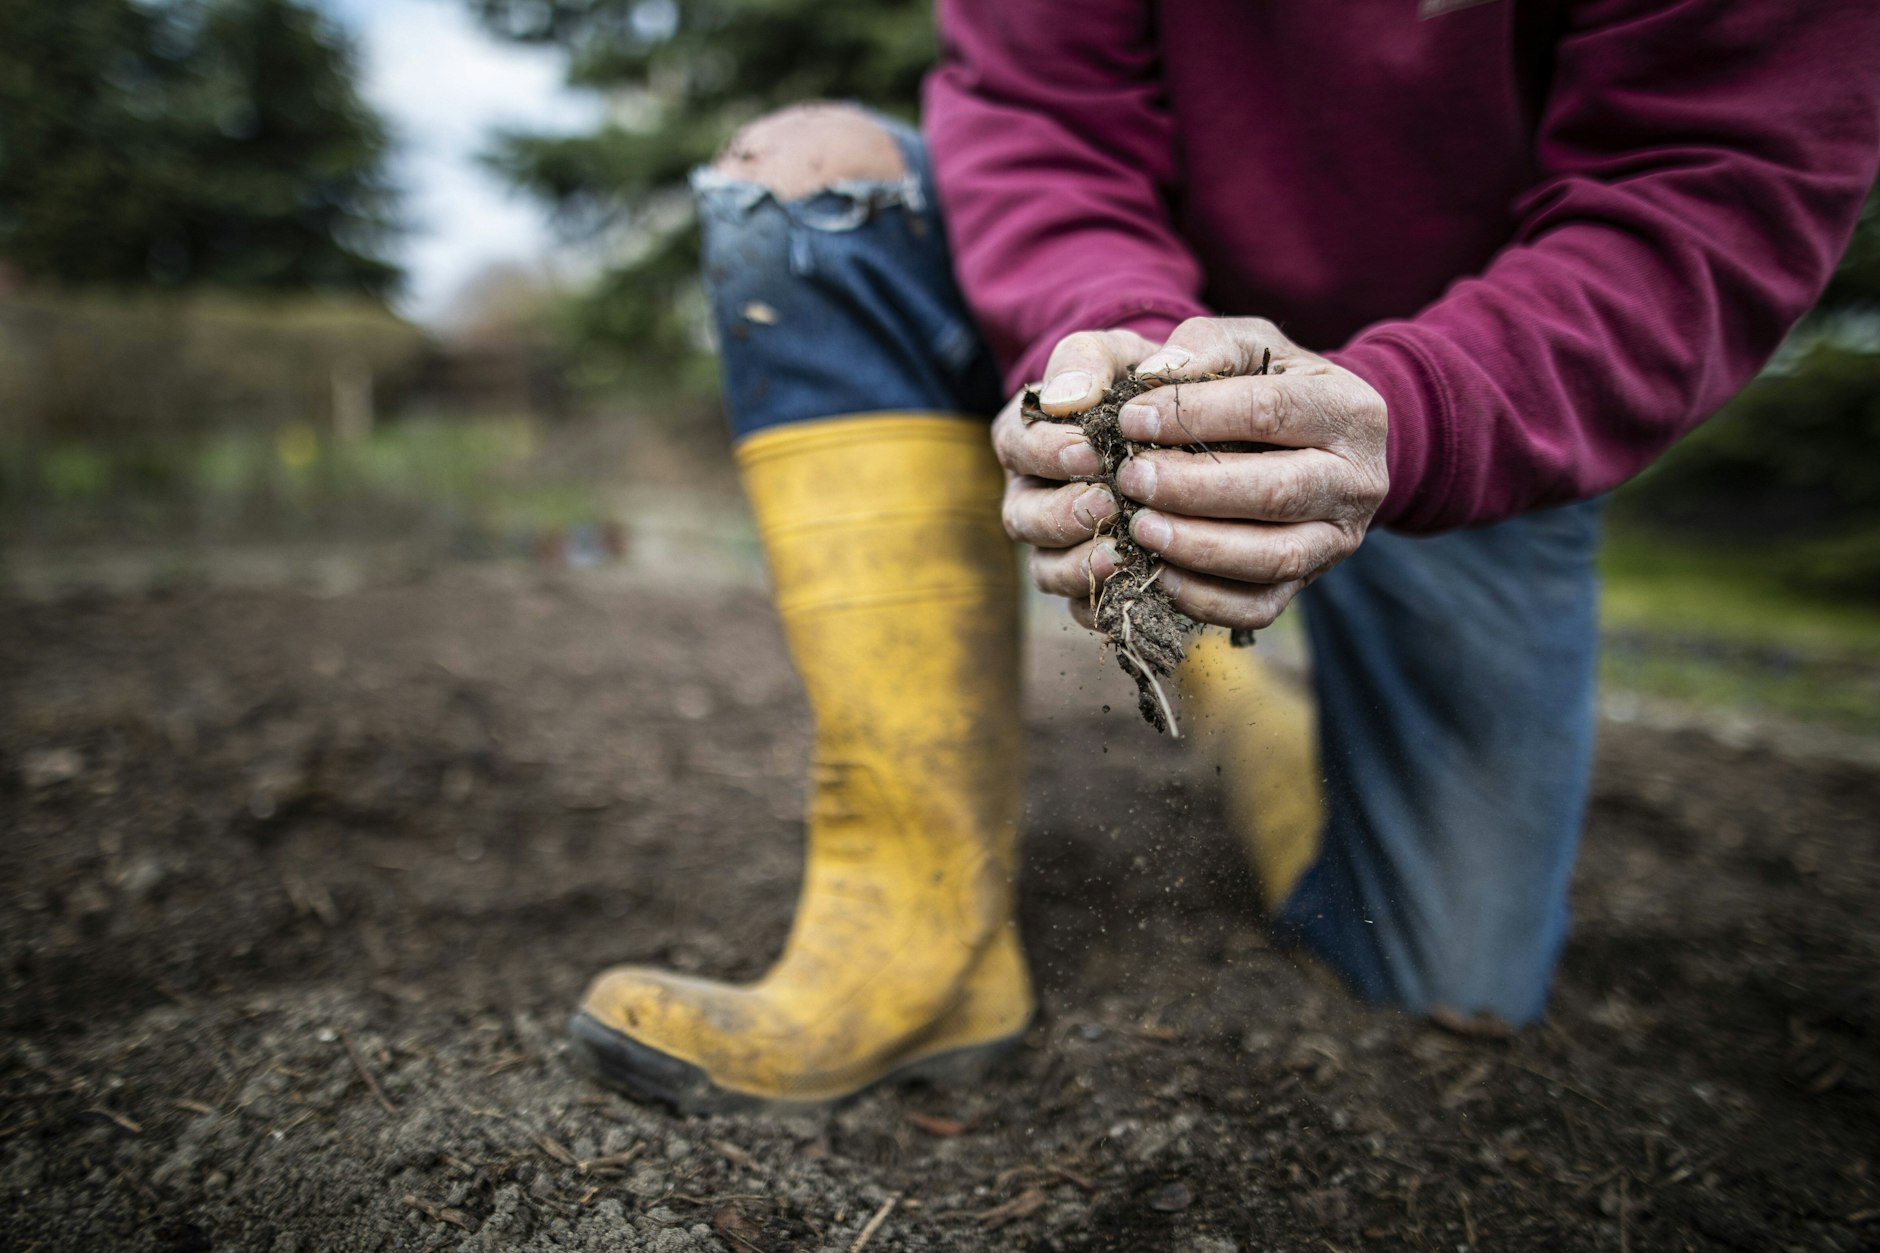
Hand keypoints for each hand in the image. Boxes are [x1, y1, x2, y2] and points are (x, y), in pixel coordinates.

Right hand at [991, 328, 1153, 615]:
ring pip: (1048, 570)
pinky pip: (1085, 608)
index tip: (1088, 447)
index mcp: (1030, 437)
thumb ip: (1090, 360)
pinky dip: (1106, 603)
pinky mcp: (1096, 584)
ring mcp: (1061, 546)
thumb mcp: (1119, 353)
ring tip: (1123, 552)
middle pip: (1023, 518)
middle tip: (1106, 502)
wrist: (1186, 426)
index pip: (1016, 446)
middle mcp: (1035, 497)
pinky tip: (1139, 588)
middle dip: (1061, 514)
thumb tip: (1066, 398)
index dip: (1046, 452)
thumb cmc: (1145, 383)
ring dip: (1080, 565)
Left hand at [997, 318, 1388, 631]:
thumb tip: (1154, 374)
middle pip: (1277, 492)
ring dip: (1198, 547)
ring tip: (1138, 527)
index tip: (1130, 419)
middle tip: (1130, 479)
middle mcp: (1357, 481)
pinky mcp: (1308, 581)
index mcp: (1349, 410)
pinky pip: (1259, 605)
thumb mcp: (1247, 342)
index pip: (1270, 411)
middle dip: (1194, 489)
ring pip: (1272, 557)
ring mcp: (1337, 539)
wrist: (1311, 437)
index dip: (1195, 416)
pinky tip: (1158, 573)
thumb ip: (1204, 345)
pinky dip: (1205, 598)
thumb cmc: (1267, 381)